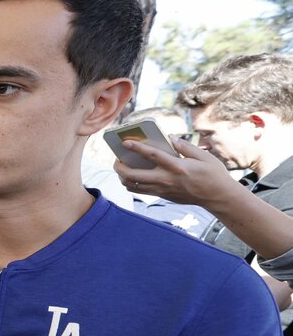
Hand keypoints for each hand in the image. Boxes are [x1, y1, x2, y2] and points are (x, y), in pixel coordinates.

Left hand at [115, 136, 237, 206]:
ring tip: (122, 168)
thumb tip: (170, 138)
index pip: (152, 155)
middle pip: (133, 176)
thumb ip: (185, 147)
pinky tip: (132, 176)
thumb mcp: (204, 156)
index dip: (137, 147)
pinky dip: (132, 184)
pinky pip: (141, 191)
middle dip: (119, 167)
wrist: (218, 197)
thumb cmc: (213, 174)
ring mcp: (163, 190)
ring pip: (133, 186)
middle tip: (117, 159)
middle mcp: (166, 180)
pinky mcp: (163, 196)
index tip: (125, 142)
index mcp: (177, 167)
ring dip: (122, 177)